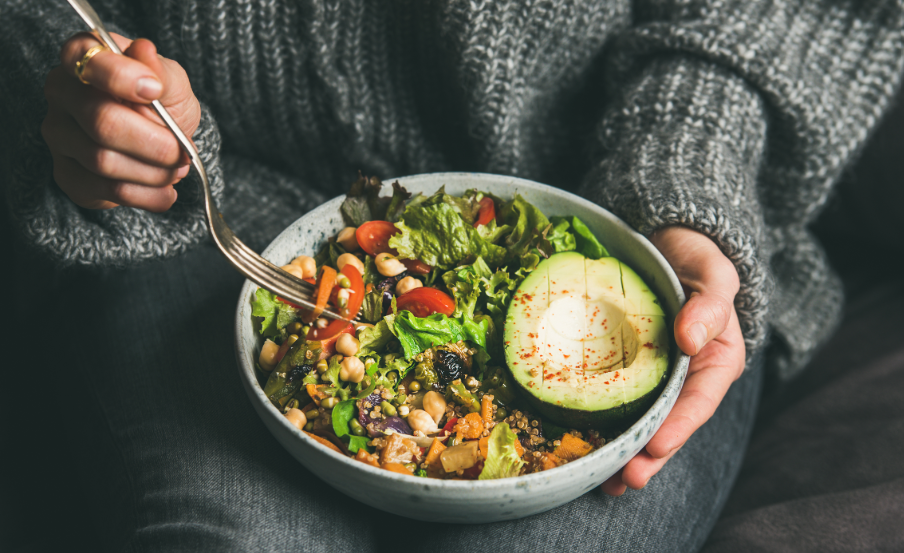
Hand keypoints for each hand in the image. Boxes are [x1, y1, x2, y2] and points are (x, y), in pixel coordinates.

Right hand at [41, 32, 199, 211]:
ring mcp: (59, 135)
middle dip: (154, 143)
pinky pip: (105, 190)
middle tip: (183, 152)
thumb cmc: (162, 102)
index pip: (87, 61)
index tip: (156, 91)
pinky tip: (166, 192)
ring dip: (154, 172)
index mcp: (82, 58)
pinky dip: (146, 195)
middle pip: (101, 121)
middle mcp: (62, 94)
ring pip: (103, 161)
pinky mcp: (67, 174)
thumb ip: (160, 72)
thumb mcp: (172, 82)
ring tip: (178, 169)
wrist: (160, 142)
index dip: (122, 78)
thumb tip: (144, 51)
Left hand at [602, 226, 745, 495]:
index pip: (699, 402)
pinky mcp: (626, 370)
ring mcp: (654, 377)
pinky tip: (583, 446)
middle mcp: (685, 377)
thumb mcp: (713, 275)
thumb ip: (710, 305)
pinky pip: (615, 400)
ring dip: (624, 453)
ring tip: (605, 482)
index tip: (656, 446)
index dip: (678, 427)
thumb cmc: (697, 259)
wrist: (668, 244)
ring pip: (642, 422)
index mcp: (714, 362)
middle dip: (648, 456)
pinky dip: (602, 425)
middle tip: (624, 480)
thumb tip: (691, 338)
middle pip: (669, 424)